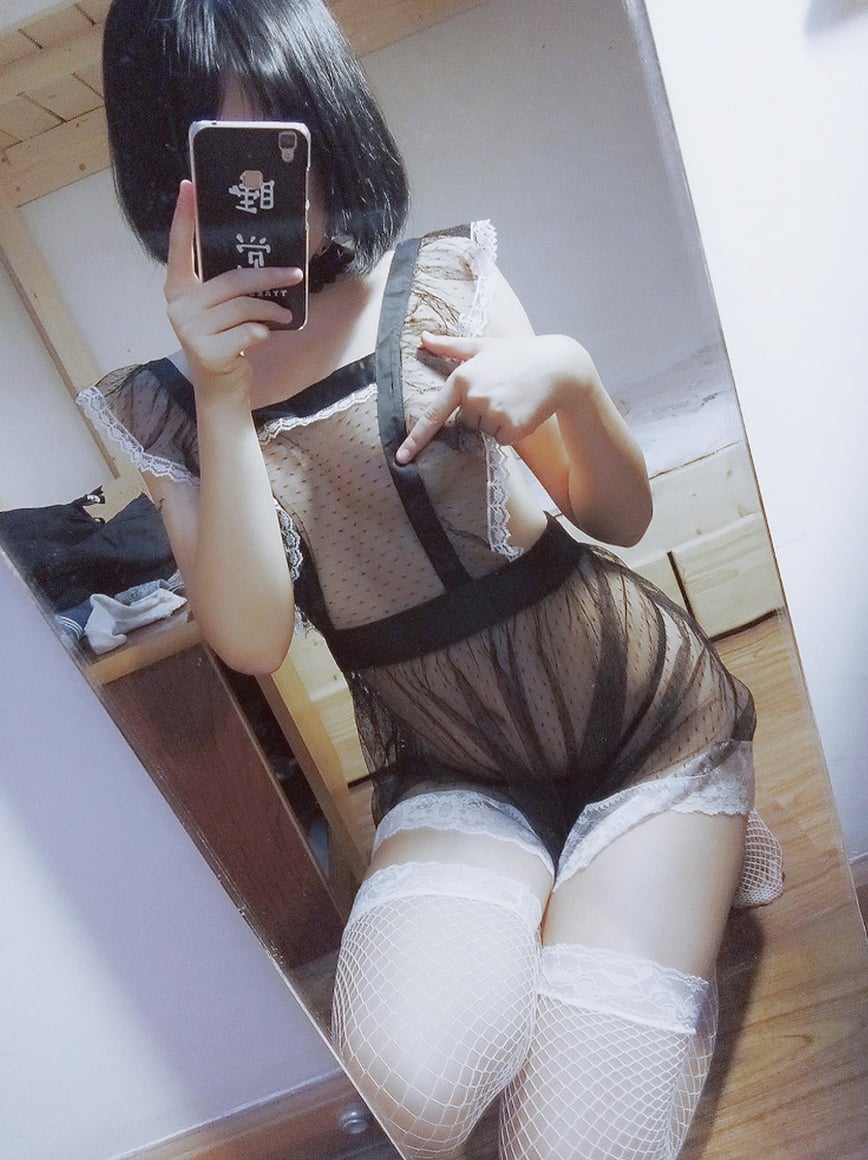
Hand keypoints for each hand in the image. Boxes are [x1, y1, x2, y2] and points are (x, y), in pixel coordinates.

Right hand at [164, 181, 302, 396]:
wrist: (220, 388)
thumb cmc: (226, 341)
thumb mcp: (222, 310)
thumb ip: (229, 286)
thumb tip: (265, 257)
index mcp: (179, 290)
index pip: (180, 247)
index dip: (184, 217)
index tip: (189, 187)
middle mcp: (178, 306)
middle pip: (231, 280)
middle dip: (268, 277)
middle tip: (295, 275)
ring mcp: (189, 329)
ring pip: (244, 307)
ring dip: (272, 311)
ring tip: (284, 316)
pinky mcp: (206, 351)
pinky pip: (249, 331)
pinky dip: (264, 333)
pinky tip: (262, 339)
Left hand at [396, 331, 582, 463]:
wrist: (557, 366)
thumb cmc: (518, 354)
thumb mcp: (482, 346)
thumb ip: (450, 346)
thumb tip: (423, 337)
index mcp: (462, 378)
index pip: (434, 414)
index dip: (416, 438)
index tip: (402, 457)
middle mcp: (473, 396)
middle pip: (466, 423)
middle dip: (481, 413)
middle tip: (502, 392)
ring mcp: (492, 412)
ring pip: (484, 432)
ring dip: (497, 422)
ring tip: (513, 399)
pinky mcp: (510, 427)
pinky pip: (502, 440)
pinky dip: (511, 431)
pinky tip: (522, 411)